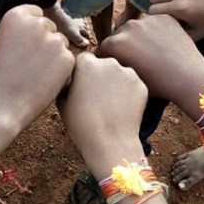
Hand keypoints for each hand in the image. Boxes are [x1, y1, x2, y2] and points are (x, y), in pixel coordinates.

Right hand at [0, 5, 74, 131]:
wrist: (1, 104)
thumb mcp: (2, 44)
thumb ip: (21, 32)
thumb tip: (37, 30)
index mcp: (17, 16)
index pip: (36, 13)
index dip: (33, 31)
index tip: (26, 45)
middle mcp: (37, 23)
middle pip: (50, 28)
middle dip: (44, 42)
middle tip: (30, 63)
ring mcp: (53, 40)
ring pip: (60, 43)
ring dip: (54, 56)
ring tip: (35, 74)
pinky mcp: (67, 58)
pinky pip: (68, 59)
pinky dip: (61, 70)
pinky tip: (44, 81)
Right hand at [58, 53, 147, 178]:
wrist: (110, 142)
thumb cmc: (81, 124)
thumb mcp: (62, 101)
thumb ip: (66, 82)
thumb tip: (71, 78)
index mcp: (86, 63)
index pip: (83, 60)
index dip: (81, 74)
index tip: (81, 87)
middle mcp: (108, 62)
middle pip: (102, 64)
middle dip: (99, 75)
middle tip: (96, 96)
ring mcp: (127, 72)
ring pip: (119, 73)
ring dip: (114, 82)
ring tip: (110, 104)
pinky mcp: (141, 84)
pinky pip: (132, 84)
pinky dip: (128, 92)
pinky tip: (121, 108)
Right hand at [99, 15, 203, 105]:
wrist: (188, 77)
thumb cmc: (158, 84)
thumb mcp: (129, 78)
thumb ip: (117, 65)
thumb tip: (112, 61)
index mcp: (116, 43)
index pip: (104, 47)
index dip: (108, 57)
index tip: (117, 64)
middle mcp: (128, 27)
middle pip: (119, 34)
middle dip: (123, 44)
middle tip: (135, 58)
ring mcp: (147, 20)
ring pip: (137, 27)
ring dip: (139, 36)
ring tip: (151, 51)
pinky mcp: (164, 17)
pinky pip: (154, 23)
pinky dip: (156, 31)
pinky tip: (164, 44)